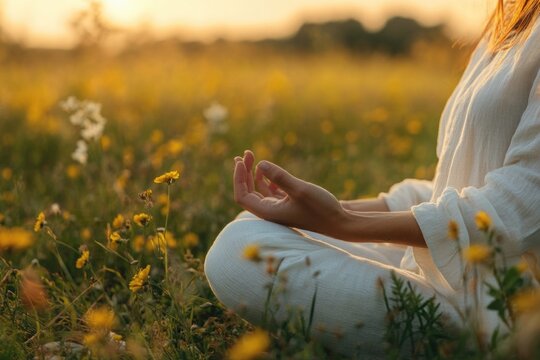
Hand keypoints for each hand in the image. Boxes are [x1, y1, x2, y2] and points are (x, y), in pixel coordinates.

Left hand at [233, 150, 348, 237]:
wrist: (339, 221)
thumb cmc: (321, 207)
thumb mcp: (300, 190)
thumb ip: (280, 177)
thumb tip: (260, 163)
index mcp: (268, 212)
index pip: (242, 196)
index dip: (238, 178)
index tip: (240, 161)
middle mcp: (270, 212)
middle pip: (247, 192)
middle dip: (244, 172)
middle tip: (245, 153)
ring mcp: (278, 208)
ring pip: (258, 190)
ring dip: (252, 174)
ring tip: (251, 157)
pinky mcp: (287, 204)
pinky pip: (269, 191)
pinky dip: (265, 179)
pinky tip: (267, 170)